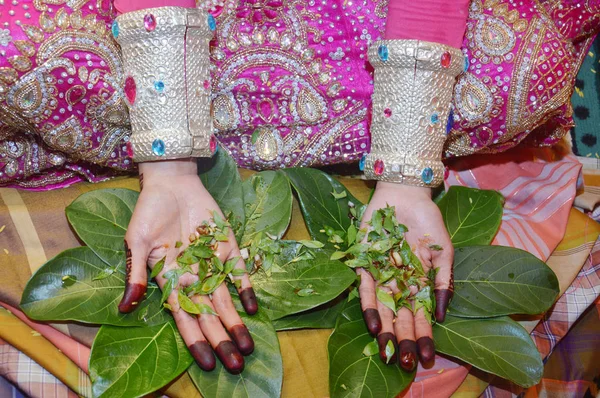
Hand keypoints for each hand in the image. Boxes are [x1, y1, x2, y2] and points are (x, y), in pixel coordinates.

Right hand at [118, 159, 257, 373]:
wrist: (172, 183)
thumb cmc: (149, 212)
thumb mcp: (137, 243)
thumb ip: (135, 274)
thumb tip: (125, 307)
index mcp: (170, 281)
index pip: (184, 317)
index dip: (196, 340)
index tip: (207, 363)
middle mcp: (193, 278)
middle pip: (209, 315)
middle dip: (221, 339)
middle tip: (236, 366)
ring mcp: (212, 264)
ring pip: (226, 301)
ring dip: (236, 323)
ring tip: (248, 348)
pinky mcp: (228, 248)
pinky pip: (238, 273)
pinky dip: (246, 289)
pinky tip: (253, 308)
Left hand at [358, 182, 452, 370]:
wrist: (406, 195)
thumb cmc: (428, 222)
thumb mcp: (443, 252)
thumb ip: (443, 282)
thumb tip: (441, 314)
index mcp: (417, 283)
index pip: (420, 315)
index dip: (424, 336)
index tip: (427, 357)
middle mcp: (398, 283)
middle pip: (399, 317)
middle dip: (403, 339)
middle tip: (406, 363)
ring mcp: (380, 274)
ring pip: (381, 309)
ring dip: (384, 331)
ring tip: (388, 352)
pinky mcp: (363, 263)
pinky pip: (364, 288)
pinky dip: (367, 307)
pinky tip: (373, 325)